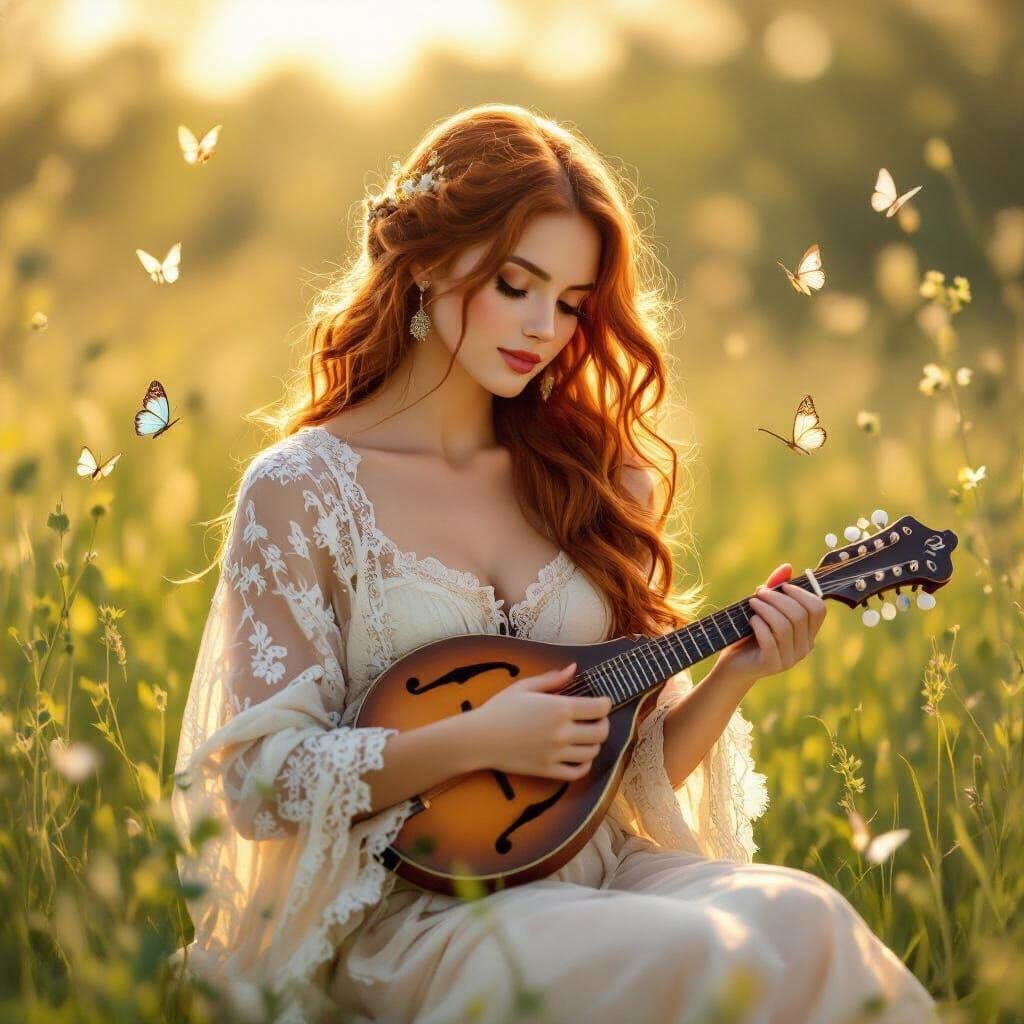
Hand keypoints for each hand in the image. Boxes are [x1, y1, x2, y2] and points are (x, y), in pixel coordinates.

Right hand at [467, 662, 611, 780]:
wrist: (478, 739)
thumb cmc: (499, 709)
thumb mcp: (524, 687)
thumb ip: (552, 679)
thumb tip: (573, 668)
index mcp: (559, 708)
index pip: (599, 708)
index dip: (605, 704)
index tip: (601, 702)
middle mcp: (562, 732)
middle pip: (601, 732)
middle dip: (603, 723)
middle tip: (595, 719)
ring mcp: (556, 754)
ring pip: (592, 752)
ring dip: (594, 743)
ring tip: (585, 736)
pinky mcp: (548, 770)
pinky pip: (578, 772)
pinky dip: (585, 764)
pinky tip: (578, 755)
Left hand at [712, 563, 826, 685]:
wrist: (734, 663)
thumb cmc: (751, 633)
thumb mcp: (763, 608)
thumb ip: (776, 588)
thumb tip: (788, 567)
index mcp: (808, 633)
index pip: (818, 609)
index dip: (802, 593)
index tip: (783, 586)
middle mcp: (804, 647)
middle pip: (800, 615)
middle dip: (778, 598)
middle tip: (759, 592)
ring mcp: (790, 659)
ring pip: (785, 627)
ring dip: (767, 609)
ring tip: (752, 602)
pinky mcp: (772, 665)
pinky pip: (770, 640)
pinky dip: (760, 625)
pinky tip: (751, 620)